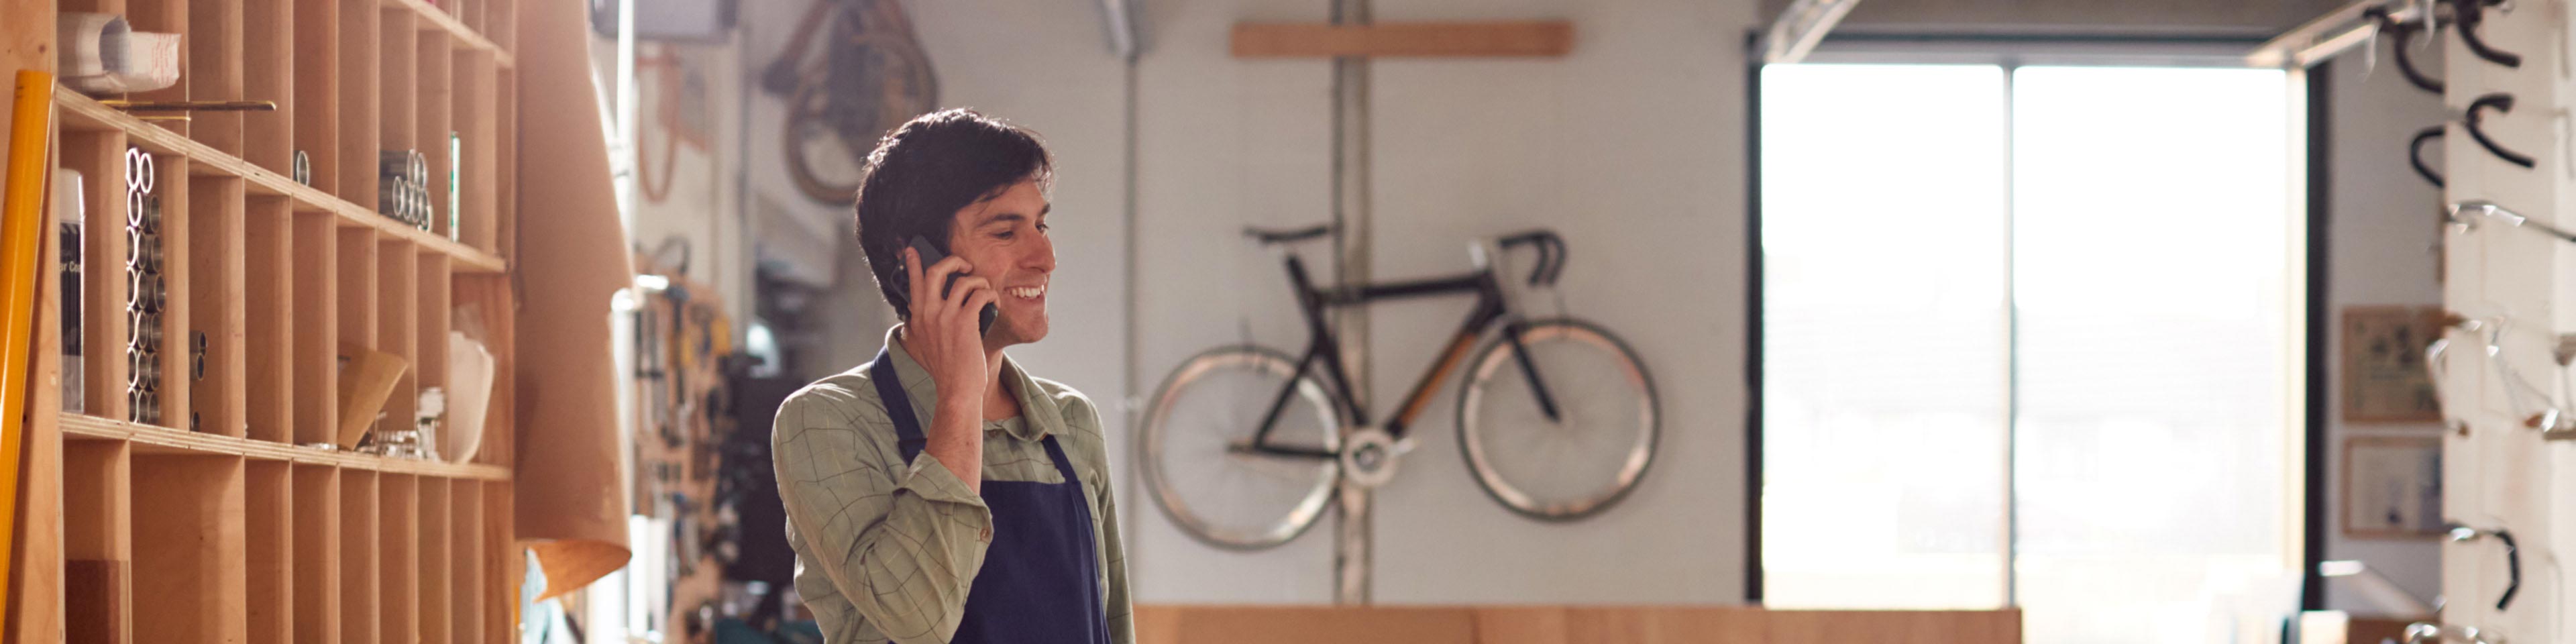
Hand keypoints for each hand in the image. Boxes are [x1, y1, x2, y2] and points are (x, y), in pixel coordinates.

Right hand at [904, 247, 997, 410]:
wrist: (957, 390)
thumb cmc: (947, 370)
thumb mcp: (927, 344)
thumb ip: (927, 324)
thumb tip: (935, 305)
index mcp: (917, 318)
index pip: (914, 283)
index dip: (914, 263)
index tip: (913, 249)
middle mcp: (928, 314)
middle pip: (936, 271)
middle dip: (953, 260)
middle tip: (965, 265)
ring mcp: (945, 317)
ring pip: (963, 280)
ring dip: (979, 280)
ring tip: (985, 290)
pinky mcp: (964, 322)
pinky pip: (980, 294)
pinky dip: (990, 294)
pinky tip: (994, 302)